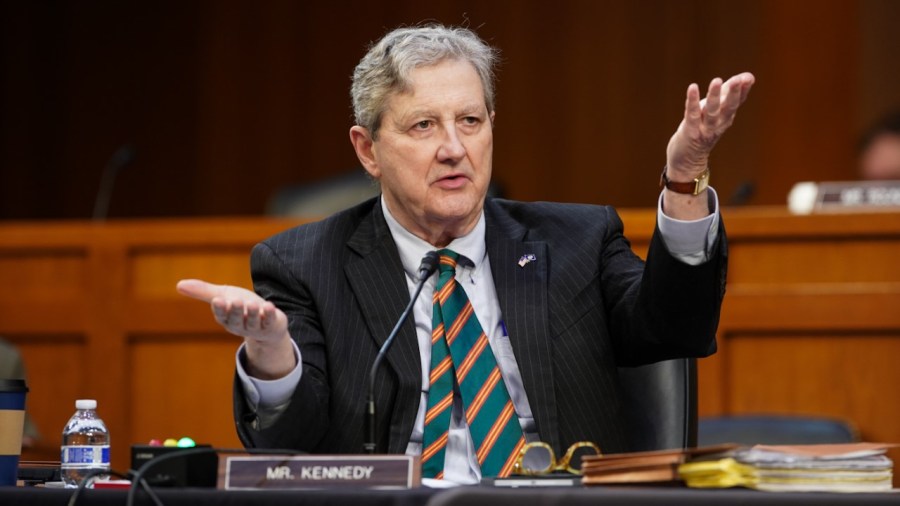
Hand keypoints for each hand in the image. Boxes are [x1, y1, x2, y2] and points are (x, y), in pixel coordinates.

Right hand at [177, 279, 294, 377]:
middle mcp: (240, 325)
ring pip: (254, 323)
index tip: (218, 300)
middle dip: (236, 311)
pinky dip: (270, 315)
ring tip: (253, 304)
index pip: (221, 315)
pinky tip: (269, 306)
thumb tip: (178, 285)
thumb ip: (204, 292)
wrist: (265, 320)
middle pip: (236, 320)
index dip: (220, 309)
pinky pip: (270, 322)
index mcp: (227, 318)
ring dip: (254, 314)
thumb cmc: (242, 306)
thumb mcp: (224, 296)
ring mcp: (256, 327)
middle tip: (236, 301)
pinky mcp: (271, 326)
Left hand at [666, 72, 754, 177]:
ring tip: (717, 80)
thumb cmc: (703, 128)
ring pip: (712, 111)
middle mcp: (718, 123)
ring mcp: (705, 128)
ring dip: (715, 96)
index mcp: (726, 117)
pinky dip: (692, 101)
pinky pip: (692, 114)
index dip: (743, 90)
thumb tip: (748, 76)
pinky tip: (693, 87)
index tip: (748, 78)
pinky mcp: (690, 131)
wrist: (688, 159)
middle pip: (729, 107)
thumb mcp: (718, 110)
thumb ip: (729, 92)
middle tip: (739, 80)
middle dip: (734, 93)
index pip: (737, 102)